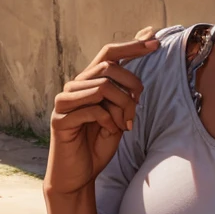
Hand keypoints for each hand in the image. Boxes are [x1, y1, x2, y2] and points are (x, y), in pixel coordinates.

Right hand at [46, 26, 159, 195]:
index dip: (132, 45)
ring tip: (124, 124)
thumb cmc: (98, 144)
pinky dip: (108, 120)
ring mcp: (64, 102)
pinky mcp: (60, 120)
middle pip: (107, 67)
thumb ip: (125, 91)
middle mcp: (74, 87)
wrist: (79, 176)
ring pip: (102, 86)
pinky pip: (93, 109)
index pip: (109, 53)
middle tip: (137, 107)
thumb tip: (140, 61)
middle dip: (132, 84)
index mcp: (88, 83)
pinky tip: (111, 130)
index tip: (154, 38)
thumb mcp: (118, 114)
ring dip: (122, 106)